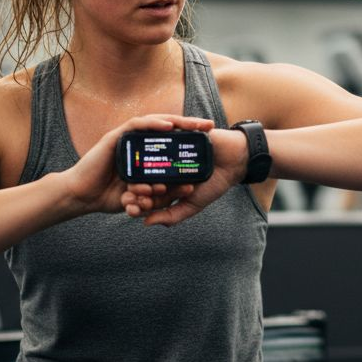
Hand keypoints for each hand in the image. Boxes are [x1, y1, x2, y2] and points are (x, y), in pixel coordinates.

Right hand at [60, 114, 214, 215]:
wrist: (84, 197)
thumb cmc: (110, 197)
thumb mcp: (143, 196)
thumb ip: (161, 192)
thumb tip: (188, 187)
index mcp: (145, 153)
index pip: (171, 141)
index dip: (191, 138)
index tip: (211, 138)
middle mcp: (137, 142)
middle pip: (168, 129)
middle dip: (190, 126)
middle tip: (210, 126)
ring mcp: (127, 137)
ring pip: (156, 123)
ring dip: (177, 122)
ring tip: (195, 124)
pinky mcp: (116, 136)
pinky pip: (137, 125)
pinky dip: (153, 124)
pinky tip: (169, 126)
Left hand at [124, 127, 249, 226]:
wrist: (233, 159)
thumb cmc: (214, 183)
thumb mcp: (192, 204)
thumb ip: (172, 215)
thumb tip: (146, 223)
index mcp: (166, 185)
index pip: (148, 196)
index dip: (138, 204)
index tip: (131, 211)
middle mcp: (163, 169)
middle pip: (144, 179)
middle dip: (136, 191)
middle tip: (129, 198)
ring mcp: (166, 153)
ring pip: (148, 164)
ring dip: (140, 174)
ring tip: (135, 184)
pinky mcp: (171, 137)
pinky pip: (157, 144)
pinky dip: (151, 152)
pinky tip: (143, 161)